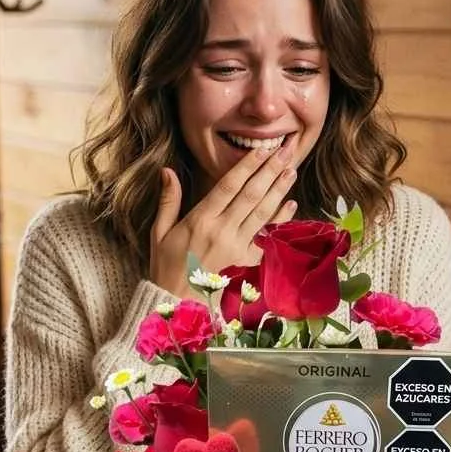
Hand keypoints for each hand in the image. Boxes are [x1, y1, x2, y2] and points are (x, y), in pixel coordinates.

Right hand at [149, 144, 297, 296]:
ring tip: (291, 170)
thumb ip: (168, 200)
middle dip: (269, 171)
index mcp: (200, 220)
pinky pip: (267, 238)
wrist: (176, 302)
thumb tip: (167, 170)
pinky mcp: (245, 262)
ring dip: (279, 190)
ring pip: (262, 213)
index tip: (261, 150)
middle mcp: (221, 231)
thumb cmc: (166, 265)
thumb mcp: (160, 231)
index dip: (247, 166)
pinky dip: (280, 220)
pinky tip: (290, 205)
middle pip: (251, 195)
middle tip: (285, 152)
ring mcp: (236, 247)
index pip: (228, 186)